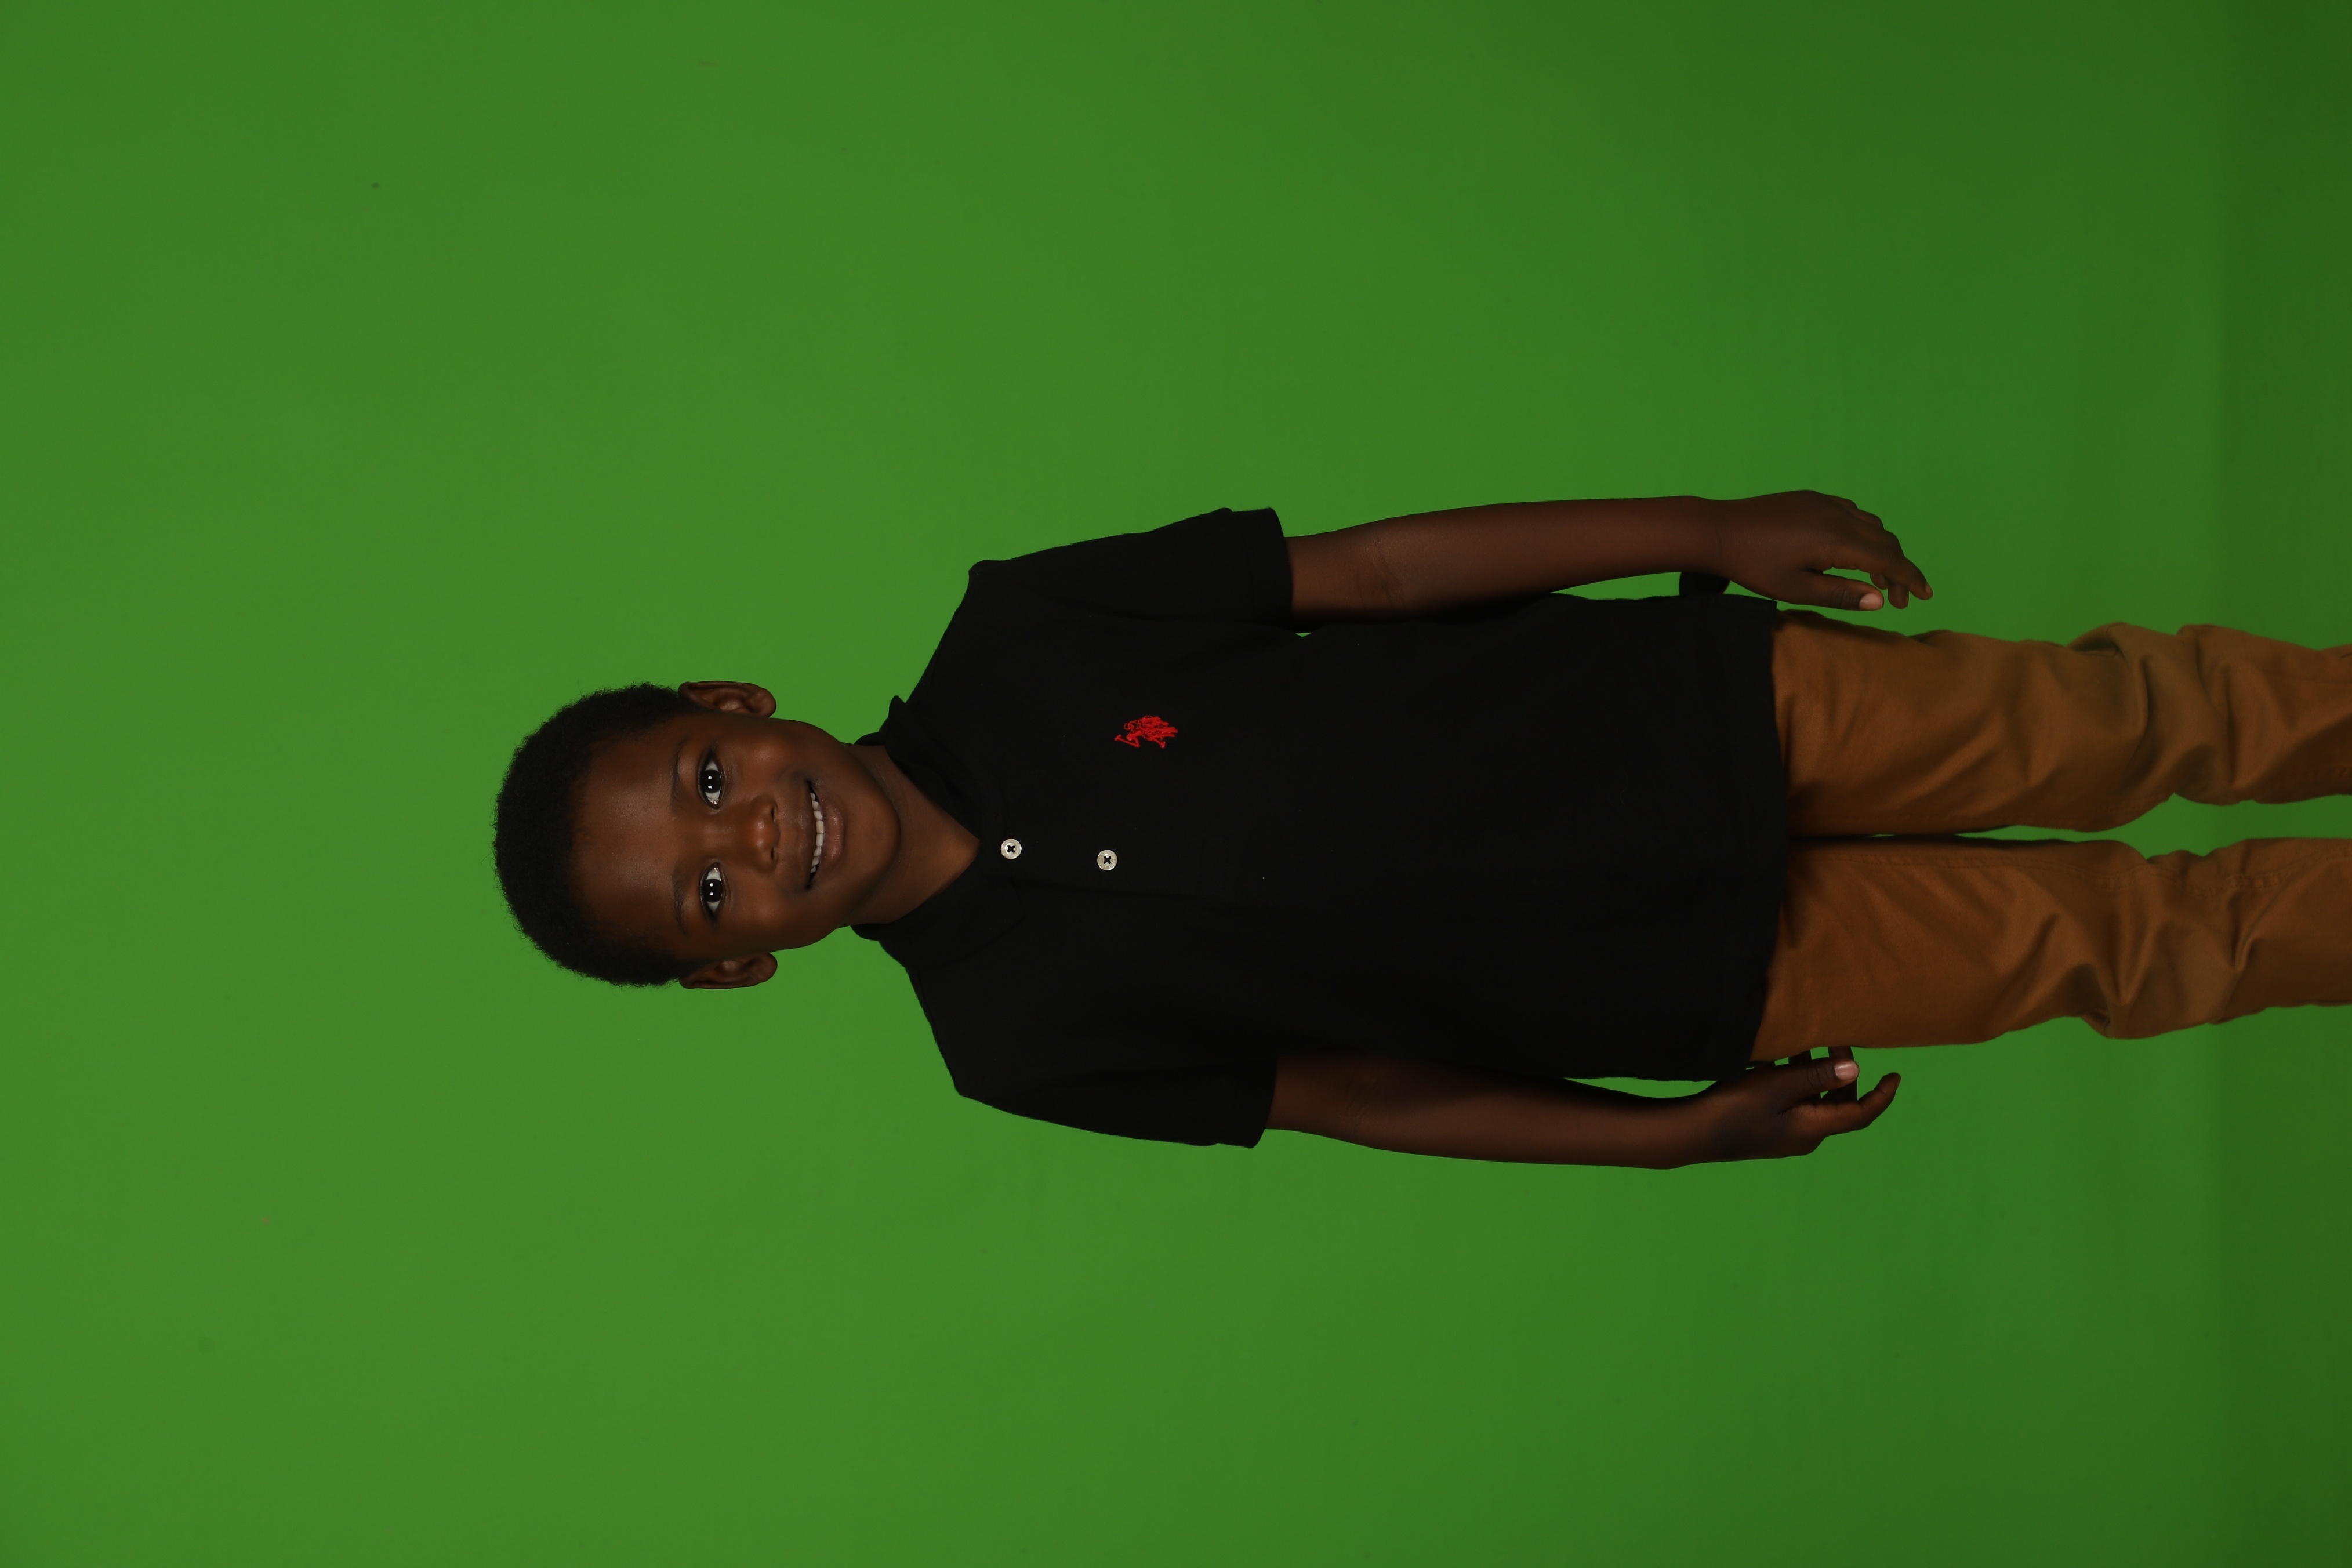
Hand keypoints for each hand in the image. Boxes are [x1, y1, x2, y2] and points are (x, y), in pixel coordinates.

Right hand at [1687, 1047, 1900, 1160]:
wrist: (1692, 1133)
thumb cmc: (1733, 1108)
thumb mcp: (1777, 1086)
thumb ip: (1817, 1076)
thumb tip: (1855, 1067)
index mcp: (1814, 1130)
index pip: (1861, 1113)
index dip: (1882, 1095)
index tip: (1896, 1075)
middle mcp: (1805, 1136)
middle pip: (1840, 1104)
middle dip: (1843, 1072)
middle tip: (1836, 1039)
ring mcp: (1786, 1134)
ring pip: (1815, 1100)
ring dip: (1815, 1072)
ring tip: (1804, 1042)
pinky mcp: (1769, 1128)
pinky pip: (1794, 1102)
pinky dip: (1796, 1080)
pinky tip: (1778, 1059)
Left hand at [1704, 492, 1930, 610]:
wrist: (1718, 531)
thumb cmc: (1753, 566)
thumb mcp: (1796, 590)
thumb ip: (1840, 595)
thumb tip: (1879, 600)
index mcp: (1837, 540)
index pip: (1889, 560)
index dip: (1911, 579)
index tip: (1925, 596)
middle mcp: (1838, 515)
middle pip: (1886, 541)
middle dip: (1899, 570)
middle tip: (1899, 599)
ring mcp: (1825, 502)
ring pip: (1871, 525)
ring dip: (1881, 551)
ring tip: (1877, 581)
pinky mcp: (1812, 498)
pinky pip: (1851, 513)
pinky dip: (1863, 534)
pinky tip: (1852, 553)